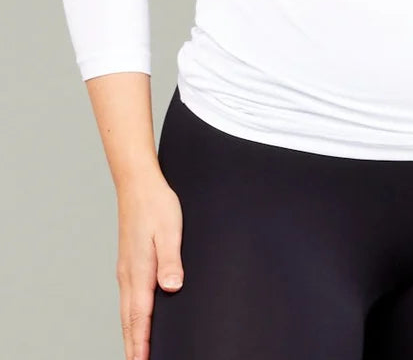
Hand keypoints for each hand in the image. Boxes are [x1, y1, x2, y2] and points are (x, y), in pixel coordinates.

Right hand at [116, 170, 184, 359]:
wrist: (137, 183)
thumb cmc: (156, 204)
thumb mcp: (170, 231)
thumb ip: (171, 261)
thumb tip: (172, 288)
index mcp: (139, 270)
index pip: (139, 316)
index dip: (141, 342)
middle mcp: (128, 274)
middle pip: (129, 319)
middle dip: (132, 345)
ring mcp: (126, 269)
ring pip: (126, 310)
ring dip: (130, 333)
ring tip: (135, 352)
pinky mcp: (128, 262)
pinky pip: (127, 298)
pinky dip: (130, 316)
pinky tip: (134, 319)